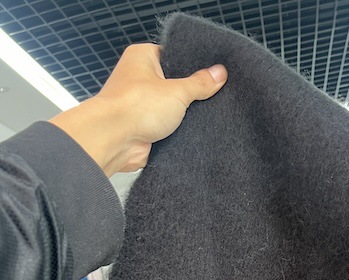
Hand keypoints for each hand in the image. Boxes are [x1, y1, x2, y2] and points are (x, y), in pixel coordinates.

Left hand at [49, 44, 226, 176]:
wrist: (114, 140)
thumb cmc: (136, 106)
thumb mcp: (177, 91)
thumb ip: (200, 83)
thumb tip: (219, 73)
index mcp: (142, 57)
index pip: (173, 55)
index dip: (193, 65)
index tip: (212, 73)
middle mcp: (138, 78)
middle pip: (173, 83)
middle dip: (190, 93)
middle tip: (212, 95)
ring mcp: (140, 104)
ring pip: (170, 107)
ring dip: (183, 115)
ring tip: (205, 115)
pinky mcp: (143, 127)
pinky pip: (166, 127)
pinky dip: (177, 131)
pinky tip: (193, 133)